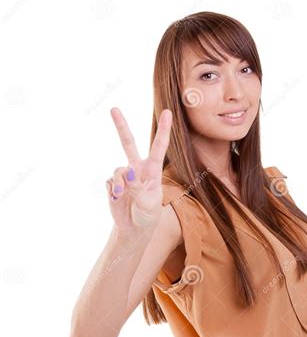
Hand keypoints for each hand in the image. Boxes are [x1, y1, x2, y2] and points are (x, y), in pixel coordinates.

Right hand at [106, 107, 171, 232]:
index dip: (163, 130)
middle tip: (113, 108)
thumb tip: (128, 171)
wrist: (135, 228)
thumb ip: (139, 186)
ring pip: (118, 171)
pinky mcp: (112, 184)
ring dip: (120, 184)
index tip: (167, 112)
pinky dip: (113, 192)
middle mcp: (138, 169)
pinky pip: (110, 182)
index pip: (158, 147)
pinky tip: (117, 200)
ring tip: (122, 196)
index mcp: (152, 171)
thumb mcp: (149, 203)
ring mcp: (124, 176)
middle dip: (121, 126)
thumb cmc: (148, 215)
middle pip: (128, 143)